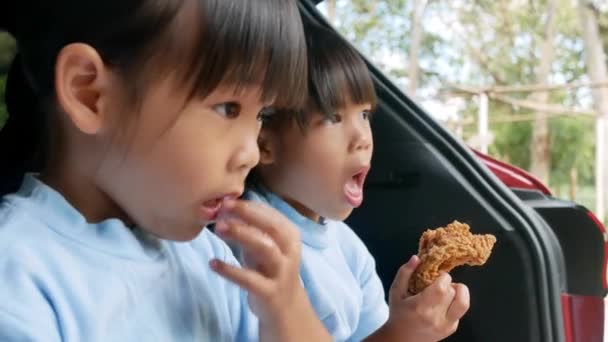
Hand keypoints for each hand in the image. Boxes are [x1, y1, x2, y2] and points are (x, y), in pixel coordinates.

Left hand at [210, 199, 329, 341]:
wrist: (285, 307)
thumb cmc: (269, 269)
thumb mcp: (263, 246)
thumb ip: (249, 228)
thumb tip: (225, 207)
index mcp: (290, 236)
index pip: (270, 214)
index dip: (248, 205)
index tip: (226, 199)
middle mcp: (290, 251)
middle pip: (271, 226)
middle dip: (247, 213)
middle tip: (223, 207)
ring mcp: (282, 272)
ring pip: (264, 248)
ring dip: (241, 234)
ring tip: (218, 228)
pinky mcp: (270, 292)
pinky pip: (249, 279)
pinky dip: (230, 270)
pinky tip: (213, 263)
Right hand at [374, 256, 469, 341]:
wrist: (401, 339)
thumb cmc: (397, 314)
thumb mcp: (396, 291)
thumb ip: (405, 272)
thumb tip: (417, 258)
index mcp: (421, 307)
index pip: (444, 287)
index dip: (443, 277)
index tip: (436, 276)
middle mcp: (436, 318)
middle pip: (453, 292)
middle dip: (448, 284)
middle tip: (438, 284)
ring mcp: (445, 325)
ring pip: (464, 303)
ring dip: (458, 293)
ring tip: (447, 292)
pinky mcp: (451, 329)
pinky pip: (460, 312)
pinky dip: (454, 304)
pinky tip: (442, 304)